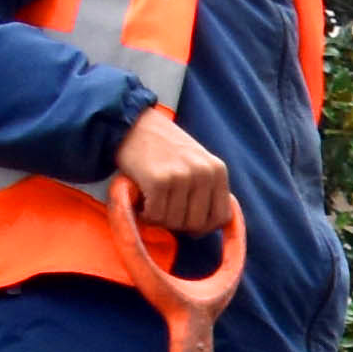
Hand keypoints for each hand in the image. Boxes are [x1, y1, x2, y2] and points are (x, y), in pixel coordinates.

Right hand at [113, 102, 236, 235]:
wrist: (130, 124)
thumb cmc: (162, 148)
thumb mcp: (196, 162)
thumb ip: (207, 189)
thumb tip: (211, 227)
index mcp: (218, 170)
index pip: (222, 217)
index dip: (203, 226)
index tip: (186, 220)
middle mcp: (204, 173)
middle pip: (197, 224)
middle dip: (178, 223)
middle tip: (163, 208)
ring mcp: (182, 176)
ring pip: (175, 223)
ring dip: (160, 219)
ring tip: (152, 201)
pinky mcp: (159, 181)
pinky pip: (156, 217)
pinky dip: (146, 215)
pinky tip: (142, 202)